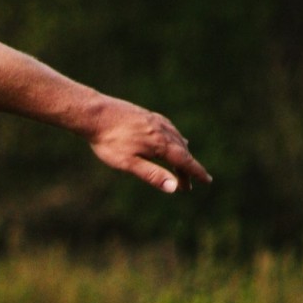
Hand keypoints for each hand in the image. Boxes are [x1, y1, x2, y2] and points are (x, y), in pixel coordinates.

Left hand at [85, 97, 211, 193]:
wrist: (96, 114)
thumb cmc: (109, 142)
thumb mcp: (128, 164)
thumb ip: (152, 175)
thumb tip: (174, 187)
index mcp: (160, 144)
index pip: (184, 161)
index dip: (196, 172)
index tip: (207, 181)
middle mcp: (162, 130)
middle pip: (182, 152)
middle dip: (187, 168)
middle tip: (187, 185)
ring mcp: (155, 121)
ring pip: (176, 138)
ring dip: (182, 154)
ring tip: (184, 165)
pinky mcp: (148, 115)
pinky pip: (169, 128)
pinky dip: (175, 138)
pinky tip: (172, 138)